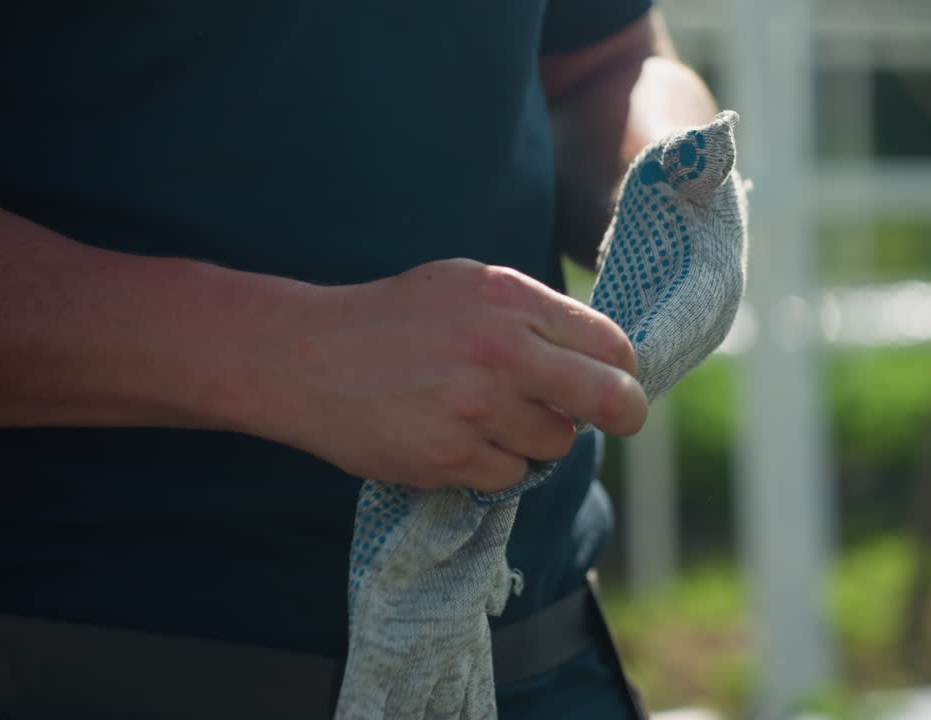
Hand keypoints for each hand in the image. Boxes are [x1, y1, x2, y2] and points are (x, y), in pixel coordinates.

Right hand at [246, 259, 646, 491]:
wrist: (306, 357)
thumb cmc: (393, 319)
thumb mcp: (466, 285)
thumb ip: (532, 313)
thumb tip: (600, 353)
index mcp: (511, 300)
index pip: (610, 343)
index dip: (624, 368)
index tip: (619, 379)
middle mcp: (503, 352)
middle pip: (609, 398)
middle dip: (624, 413)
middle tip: (622, 417)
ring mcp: (478, 409)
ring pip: (557, 442)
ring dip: (539, 437)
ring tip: (492, 416)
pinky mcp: (451, 458)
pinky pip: (511, 473)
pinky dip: (496, 463)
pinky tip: (460, 439)